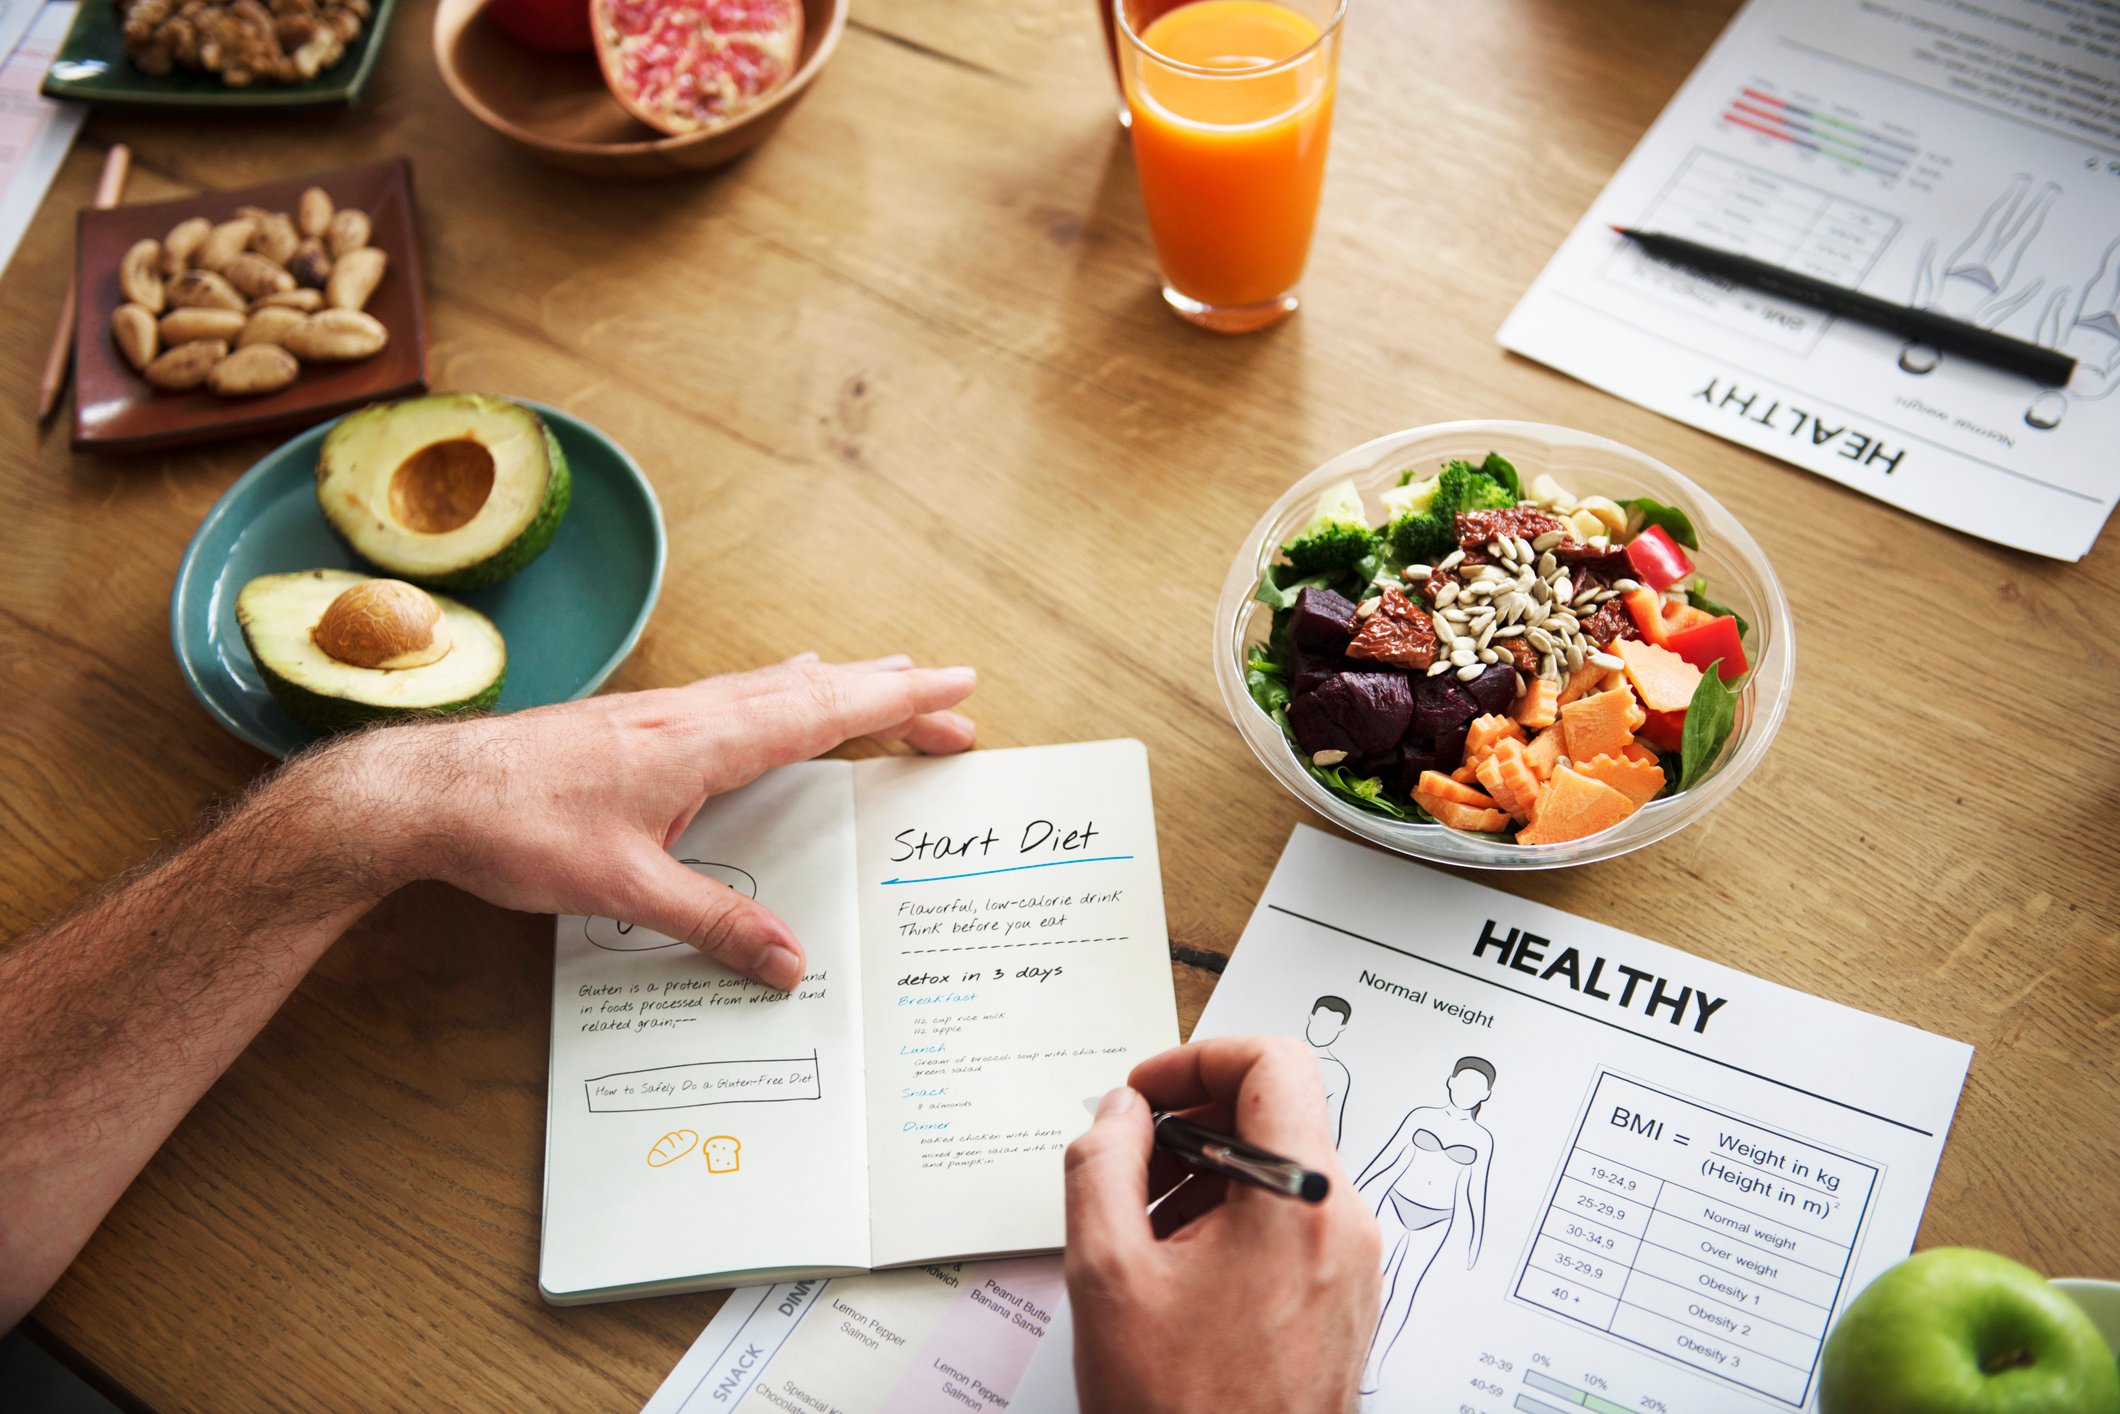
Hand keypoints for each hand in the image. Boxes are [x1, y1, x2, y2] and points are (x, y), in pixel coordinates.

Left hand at [334, 654, 976, 987]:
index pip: (824, 711)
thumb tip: (788, 965)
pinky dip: (784, 690)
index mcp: (702, 742)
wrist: (425, 793)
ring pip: (774, 685)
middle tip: (953, 698)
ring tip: (887, 679)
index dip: (897, 701)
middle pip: (814, 689)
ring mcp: (663, 713)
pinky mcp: (637, 725)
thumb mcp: (622, 890)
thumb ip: (712, 924)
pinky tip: (779, 691)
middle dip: (890, 692)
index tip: (956, 690)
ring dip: (840, 684)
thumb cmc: (515, 829)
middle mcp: (691, 713)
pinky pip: (737, 694)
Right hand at [1065, 1037, 1381, 1413]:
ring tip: (1142, 1227)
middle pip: (1276, 1113)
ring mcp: (1353, 1265)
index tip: (1145, 1093)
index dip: (1197, 1057)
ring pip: (1280, 1170)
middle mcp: (1344, 1224)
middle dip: (1190, 1123)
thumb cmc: (1182, 1409)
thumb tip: (1118, 1113)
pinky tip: (1176, 1268)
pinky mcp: (1345, 1300)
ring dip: (1206, 1174)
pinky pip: (1293, 1222)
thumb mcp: (1107, 1272)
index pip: (1274, 1061)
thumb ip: (1101, 1165)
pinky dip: (1233, 1218)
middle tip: (1127, 1160)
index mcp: (1299, 1200)